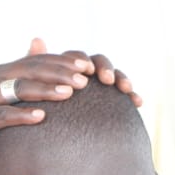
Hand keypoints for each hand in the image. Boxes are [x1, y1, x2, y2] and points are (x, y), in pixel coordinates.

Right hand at [0, 40, 140, 162]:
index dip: (62, 61)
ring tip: (71, 92)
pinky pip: (1, 115)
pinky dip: (21, 115)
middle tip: (87, 78)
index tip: (88, 64)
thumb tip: (38, 50)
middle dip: (60, 71)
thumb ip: (16, 74)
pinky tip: (41, 119)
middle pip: (31, 69)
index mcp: (0, 72)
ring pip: (18, 88)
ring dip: (46, 89)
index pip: (35, 60)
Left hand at [26, 37, 140, 105]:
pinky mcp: (112, 101)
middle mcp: (85, 73)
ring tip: (126, 89)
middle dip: (106, 68)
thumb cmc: (41, 105)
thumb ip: (38, 63)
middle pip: (100, 62)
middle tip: (108, 81)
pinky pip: (125, 95)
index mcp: (66, 67)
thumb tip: (36, 38)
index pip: (78, 57)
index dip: (84, 61)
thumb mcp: (38, 84)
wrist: (52, 136)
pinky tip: (138, 102)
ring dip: (122, 78)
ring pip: (115, 76)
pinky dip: (133, 96)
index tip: (89, 71)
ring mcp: (100, 86)